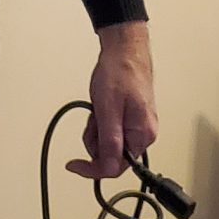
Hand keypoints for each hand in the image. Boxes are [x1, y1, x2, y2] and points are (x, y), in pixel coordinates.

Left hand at [67, 20, 157, 181]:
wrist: (124, 49)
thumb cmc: (121, 72)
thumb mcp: (109, 109)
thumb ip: (109, 142)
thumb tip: (108, 169)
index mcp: (142, 135)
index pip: (116, 168)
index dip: (92, 168)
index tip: (74, 164)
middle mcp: (143, 134)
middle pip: (111, 156)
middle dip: (95, 140)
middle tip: (94, 118)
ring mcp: (137, 126)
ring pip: (108, 143)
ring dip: (97, 129)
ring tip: (99, 107)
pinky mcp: (130, 119)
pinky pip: (110, 131)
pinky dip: (101, 122)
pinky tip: (102, 106)